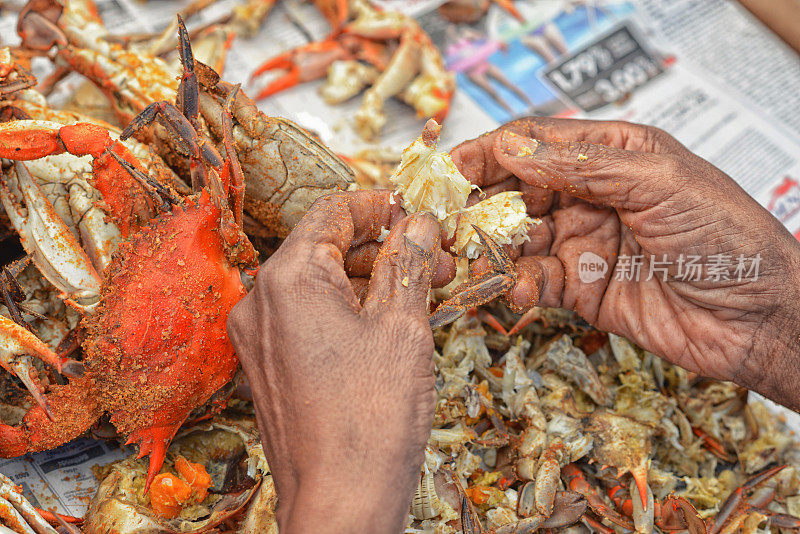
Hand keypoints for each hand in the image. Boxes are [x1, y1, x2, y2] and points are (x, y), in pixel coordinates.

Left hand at [227, 190, 454, 533]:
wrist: (340, 503)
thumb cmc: (370, 419)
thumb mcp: (402, 328)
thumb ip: (409, 264)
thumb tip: (418, 224)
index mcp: (286, 280)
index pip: (331, 214)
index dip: (378, 207)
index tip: (413, 213)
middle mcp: (260, 304)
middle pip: (326, 251)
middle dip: (385, 251)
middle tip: (436, 261)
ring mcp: (260, 339)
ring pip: (320, 288)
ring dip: (371, 284)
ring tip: (424, 296)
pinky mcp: (270, 369)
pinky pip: (310, 321)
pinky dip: (350, 314)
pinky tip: (392, 326)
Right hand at [451, 118, 799, 409]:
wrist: (761, 318)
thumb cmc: (728, 236)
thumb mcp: (658, 181)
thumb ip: (582, 164)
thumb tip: (511, 145)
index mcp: (612, 155)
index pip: (535, 144)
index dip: (488, 153)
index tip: (448, 168)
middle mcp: (591, 196)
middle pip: (515, 191)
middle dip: (478, 204)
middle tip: (443, 220)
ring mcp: (584, 242)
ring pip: (517, 239)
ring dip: (490, 248)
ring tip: (469, 258)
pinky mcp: (582, 289)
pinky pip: (535, 282)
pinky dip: (518, 286)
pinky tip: (517, 289)